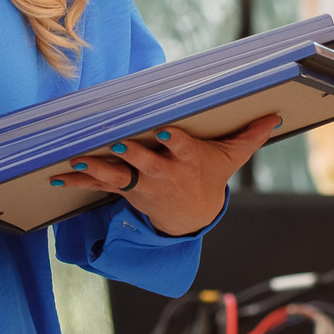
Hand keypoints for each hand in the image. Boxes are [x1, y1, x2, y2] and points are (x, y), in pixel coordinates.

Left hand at [52, 113, 281, 236]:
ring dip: (95, 168)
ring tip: (76, 161)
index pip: (181, 148)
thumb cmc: (210, 178)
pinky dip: (78, 180)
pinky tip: (58, 175)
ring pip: (117, 174)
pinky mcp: (125, 189)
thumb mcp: (232, 159)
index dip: (173, 141)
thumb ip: (250, 136)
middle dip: (130, 154)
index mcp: (188, 161)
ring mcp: (142, 183)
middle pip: (144, 162)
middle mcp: (164, 173)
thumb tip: (275, 116)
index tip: (163, 132)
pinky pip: (99, 185)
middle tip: (117, 144)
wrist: (191, 216)